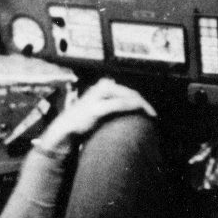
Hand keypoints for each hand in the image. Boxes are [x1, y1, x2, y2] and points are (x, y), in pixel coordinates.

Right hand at [36, 79, 155, 151]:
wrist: (64, 130)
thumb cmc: (82, 122)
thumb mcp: (98, 109)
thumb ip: (110, 105)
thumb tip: (128, 107)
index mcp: (102, 86)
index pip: (126, 91)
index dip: (140, 100)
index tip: (149, 110)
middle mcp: (101, 87)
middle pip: (130, 93)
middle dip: (143, 103)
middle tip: (153, 114)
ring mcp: (98, 96)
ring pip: (127, 97)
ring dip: (141, 105)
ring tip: (150, 115)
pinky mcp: (97, 108)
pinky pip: (120, 104)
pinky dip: (133, 107)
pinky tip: (142, 113)